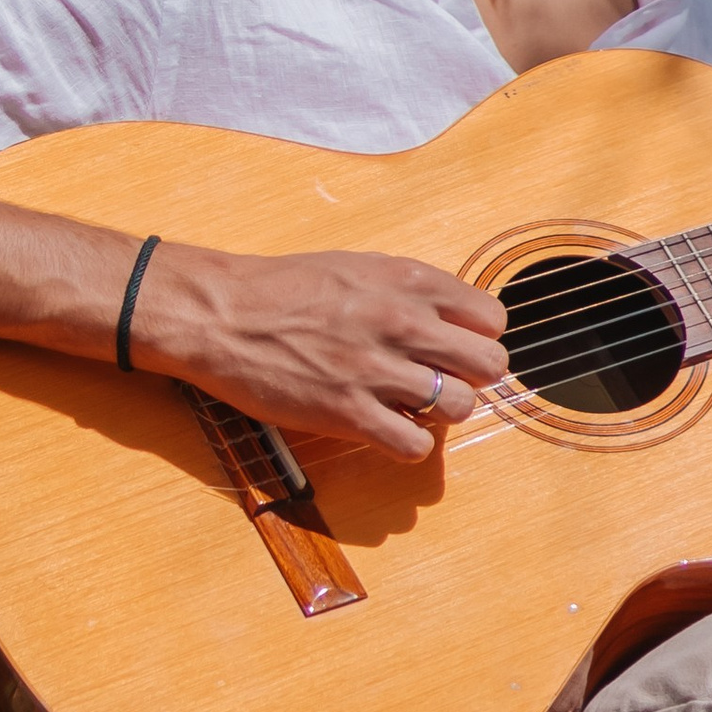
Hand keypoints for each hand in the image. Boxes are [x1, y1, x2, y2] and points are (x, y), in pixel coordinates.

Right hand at [136, 240, 506, 459]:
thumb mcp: (357, 266)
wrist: (221, 314)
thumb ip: (407, 291)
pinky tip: (388, 429)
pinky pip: (415, 444)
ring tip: (412, 405)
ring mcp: (376, 369)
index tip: (456, 347)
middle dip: (471, 377)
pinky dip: (409, 443)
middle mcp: (401, 321)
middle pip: (488, 364)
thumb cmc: (282, 288)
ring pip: (461, 406)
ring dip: (442, 412)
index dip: (476, 337)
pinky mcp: (348, 412)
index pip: (490, 317)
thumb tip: (448, 320)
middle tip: (443, 381)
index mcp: (406, 281)